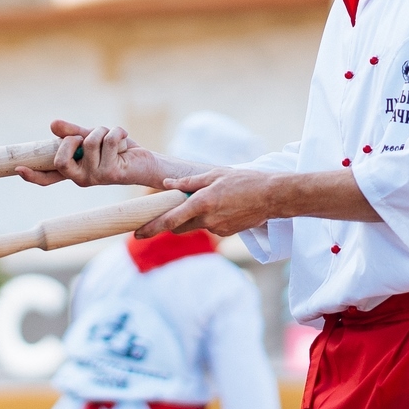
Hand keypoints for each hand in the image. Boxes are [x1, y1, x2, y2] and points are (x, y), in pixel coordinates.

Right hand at [16, 120, 173, 188]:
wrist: (145, 162)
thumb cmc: (118, 150)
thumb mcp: (92, 137)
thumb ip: (72, 132)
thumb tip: (52, 125)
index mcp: (74, 171)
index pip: (48, 177)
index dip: (32, 175)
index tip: (18, 169)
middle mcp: (81, 178)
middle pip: (60, 159)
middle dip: (71, 138)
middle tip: (86, 136)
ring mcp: (95, 177)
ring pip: (89, 142)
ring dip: (103, 130)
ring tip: (114, 136)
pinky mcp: (111, 173)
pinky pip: (108, 141)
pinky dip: (118, 132)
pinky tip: (125, 140)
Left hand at [142, 167, 278, 236]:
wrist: (272, 197)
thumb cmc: (244, 181)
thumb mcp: (214, 174)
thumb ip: (188, 182)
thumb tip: (167, 185)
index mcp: (201, 204)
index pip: (170, 221)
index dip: (151, 229)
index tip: (136, 234)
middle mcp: (207, 220)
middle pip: (178, 227)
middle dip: (169, 223)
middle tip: (161, 215)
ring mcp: (217, 229)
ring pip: (194, 226)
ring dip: (191, 218)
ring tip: (205, 201)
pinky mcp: (226, 233)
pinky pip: (209, 226)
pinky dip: (207, 219)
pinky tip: (220, 206)